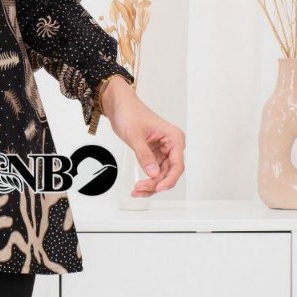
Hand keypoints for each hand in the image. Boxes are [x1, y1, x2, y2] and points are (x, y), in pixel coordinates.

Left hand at [102, 80, 185, 196]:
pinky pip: (155, 171)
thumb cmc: (129, 113)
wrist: (119, 106)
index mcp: (174, 138)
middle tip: (140, 189)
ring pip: (162, 175)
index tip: (158, 187)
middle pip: (170, 172)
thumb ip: (144, 155)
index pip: (177, 164)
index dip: (169, 179)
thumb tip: (153, 173)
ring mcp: (164, 151)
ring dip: (152, 185)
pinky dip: (148, 180)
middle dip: (156, 183)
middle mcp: (172, 145)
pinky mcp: (155, 154)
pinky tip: (140, 187)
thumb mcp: (134, 135)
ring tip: (137, 191)